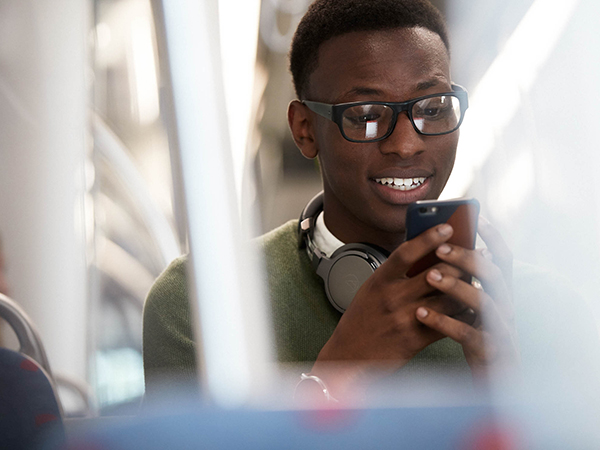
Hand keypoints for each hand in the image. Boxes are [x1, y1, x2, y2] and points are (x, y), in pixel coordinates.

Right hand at [310, 223, 470, 397]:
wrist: (349, 356)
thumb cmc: (361, 320)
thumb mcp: (370, 289)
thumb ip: (394, 274)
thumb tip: (423, 254)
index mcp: (379, 281)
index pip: (406, 252)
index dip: (429, 237)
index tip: (447, 226)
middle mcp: (392, 297)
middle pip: (435, 272)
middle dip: (460, 261)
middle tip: (476, 252)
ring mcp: (405, 319)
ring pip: (447, 298)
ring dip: (466, 287)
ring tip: (480, 278)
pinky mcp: (415, 340)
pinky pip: (446, 324)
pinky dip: (461, 315)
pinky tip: (471, 308)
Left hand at [415, 217, 519, 379]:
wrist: (492, 384)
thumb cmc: (478, 339)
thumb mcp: (474, 308)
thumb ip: (464, 283)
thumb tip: (438, 251)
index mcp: (501, 293)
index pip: (503, 258)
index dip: (493, 237)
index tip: (477, 217)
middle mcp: (506, 307)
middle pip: (494, 274)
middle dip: (467, 258)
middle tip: (440, 248)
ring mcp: (501, 330)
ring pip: (484, 302)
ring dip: (456, 286)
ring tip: (430, 276)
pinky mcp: (489, 351)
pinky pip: (468, 334)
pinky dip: (445, 322)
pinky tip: (422, 314)